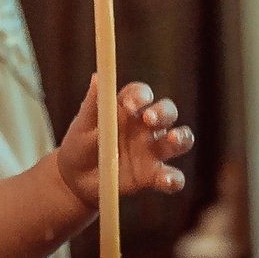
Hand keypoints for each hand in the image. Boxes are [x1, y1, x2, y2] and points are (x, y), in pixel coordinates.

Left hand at [57, 79, 193, 207]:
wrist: (76, 179)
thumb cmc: (80, 144)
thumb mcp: (83, 125)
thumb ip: (93, 103)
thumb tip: (97, 76)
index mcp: (129, 108)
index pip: (141, 94)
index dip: (140, 96)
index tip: (130, 105)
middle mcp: (147, 126)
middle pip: (167, 112)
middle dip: (163, 113)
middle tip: (149, 119)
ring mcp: (153, 150)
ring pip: (180, 139)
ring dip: (181, 137)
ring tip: (172, 139)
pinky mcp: (154, 175)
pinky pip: (173, 176)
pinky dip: (174, 179)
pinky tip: (166, 180)